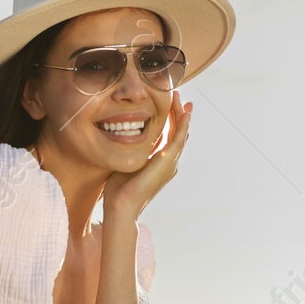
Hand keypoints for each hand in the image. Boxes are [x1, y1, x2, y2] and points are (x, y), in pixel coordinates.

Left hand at [101, 90, 191, 219]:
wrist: (121, 206)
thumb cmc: (119, 190)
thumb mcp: (127, 163)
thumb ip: (132, 151)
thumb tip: (125, 137)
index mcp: (160, 164)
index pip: (169, 137)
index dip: (171, 121)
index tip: (171, 106)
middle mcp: (168, 164)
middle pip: (178, 134)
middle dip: (179, 114)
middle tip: (179, 97)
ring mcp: (170, 164)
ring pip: (181, 134)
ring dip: (182, 116)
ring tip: (181, 99)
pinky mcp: (166, 163)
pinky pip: (178, 140)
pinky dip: (183, 126)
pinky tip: (185, 113)